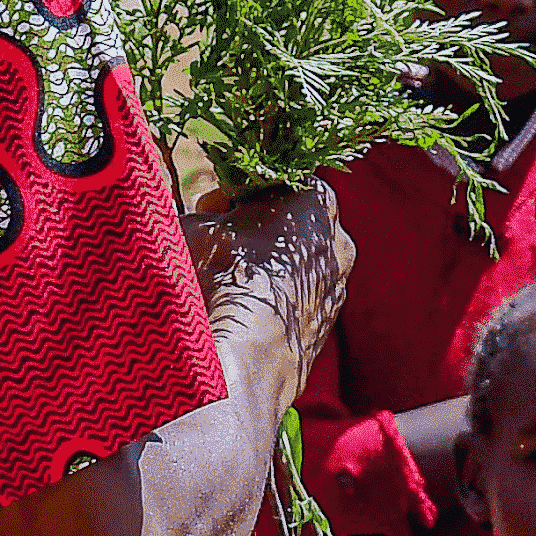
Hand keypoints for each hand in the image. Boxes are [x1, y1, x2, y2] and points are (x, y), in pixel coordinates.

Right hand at [187, 182, 350, 363]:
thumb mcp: (197, 225)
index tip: (211, 210)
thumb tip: (205, 215)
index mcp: (315, 199)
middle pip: (289, 222)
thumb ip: (206, 211)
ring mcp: (337, 285)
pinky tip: (242, 314)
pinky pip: (296, 300)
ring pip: (294, 264)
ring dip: (264, 267)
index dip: (238, 193)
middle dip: (253, 229)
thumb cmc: (222, 278)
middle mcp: (338, 239)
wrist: (245, 356)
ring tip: (224, 284)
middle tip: (214, 244)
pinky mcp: (327, 325)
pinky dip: (273, 301)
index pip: (276, 179)